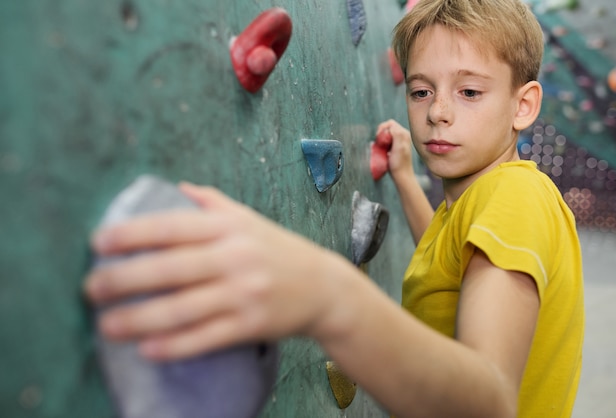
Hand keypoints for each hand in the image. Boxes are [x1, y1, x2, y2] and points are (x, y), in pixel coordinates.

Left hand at [85, 183, 350, 360]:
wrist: (323, 286)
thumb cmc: (277, 250)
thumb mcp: (249, 218)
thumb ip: (212, 203)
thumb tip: (176, 189)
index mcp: (230, 227)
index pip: (172, 226)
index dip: (131, 234)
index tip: (97, 243)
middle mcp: (235, 257)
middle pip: (170, 268)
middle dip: (123, 280)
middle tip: (90, 289)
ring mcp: (244, 293)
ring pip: (183, 308)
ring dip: (138, 320)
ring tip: (106, 326)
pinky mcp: (251, 325)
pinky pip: (205, 338)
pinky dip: (174, 345)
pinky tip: (146, 349)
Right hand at [376, 119, 413, 179]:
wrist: (402, 175)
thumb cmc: (399, 163)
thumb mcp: (399, 147)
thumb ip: (397, 134)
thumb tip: (391, 126)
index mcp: (404, 134)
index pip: (390, 123)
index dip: (382, 128)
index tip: (378, 137)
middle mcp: (402, 136)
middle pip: (387, 128)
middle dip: (381, 133)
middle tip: (378, 142)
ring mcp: (399, 141)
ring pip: (386, 134)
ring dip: (380, 139)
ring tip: (380, 147)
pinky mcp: (395, 147)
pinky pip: (385, 141)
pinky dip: (381, 144)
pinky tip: (381, 150)